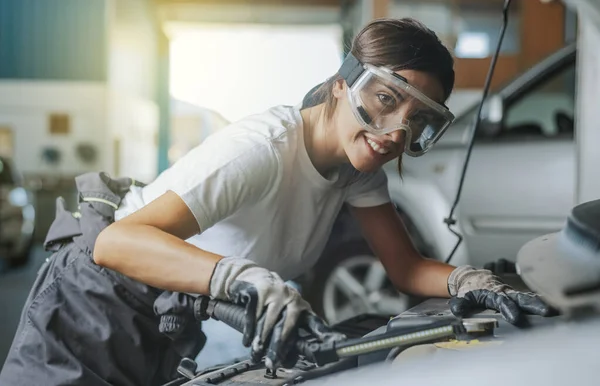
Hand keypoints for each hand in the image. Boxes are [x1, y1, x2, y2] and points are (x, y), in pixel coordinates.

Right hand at [210, 258, 344, 368]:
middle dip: (279, 347)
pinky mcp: (261, 290)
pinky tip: (247, 340)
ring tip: (257, 352)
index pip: (315, 324)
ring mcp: (277, 292)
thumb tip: (289, 359)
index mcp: (302, 307)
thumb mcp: (285, 312)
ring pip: (270, 321)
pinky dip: (249, 329)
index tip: (337, 344)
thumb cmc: (270, 301)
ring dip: (261, 339)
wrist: (251, 276)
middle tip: (273, 363)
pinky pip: (254, 314)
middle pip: (288, 326)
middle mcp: (292, 298)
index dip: (325, 335)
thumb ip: (290, 332)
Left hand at [447, 265, 556, 324]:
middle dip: (533, 305)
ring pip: (528, 298)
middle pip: (520, 298)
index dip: (508, 309)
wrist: (472, 277)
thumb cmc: (470, 289)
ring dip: (541, 304)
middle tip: (547, 312)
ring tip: (556, 312)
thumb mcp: (463, 296)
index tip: (515, 318)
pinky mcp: (516, 296)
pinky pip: (529, 299)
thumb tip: (456, 310)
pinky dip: (540, 303)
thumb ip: (461, 304)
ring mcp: (512, 293)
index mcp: (492, 293)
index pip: (502, 302)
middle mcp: (505, 292)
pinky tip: (554, 310)